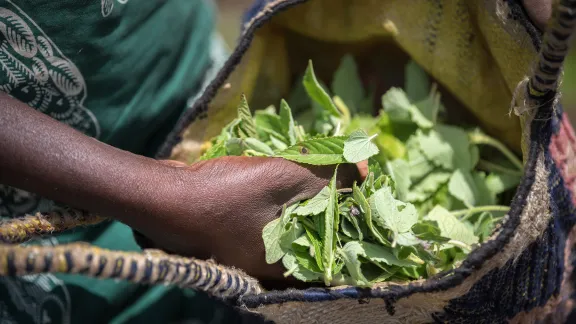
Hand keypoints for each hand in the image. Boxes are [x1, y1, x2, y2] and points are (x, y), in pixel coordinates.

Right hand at [130, 156, 361, 281]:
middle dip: (336, 205)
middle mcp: (273, 266)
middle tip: (348, 176)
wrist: (163, 197)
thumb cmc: (223, 195)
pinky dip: (288, 199)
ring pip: (298, 223)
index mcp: (288, 266)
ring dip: (312, 198)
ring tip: (326, 172)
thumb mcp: (282, 179)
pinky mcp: (242, 234)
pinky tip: (293, 177)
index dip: (355, 218)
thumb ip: (326, 175)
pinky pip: (277, 218)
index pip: (338, 248)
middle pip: (319, 235)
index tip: (366, 191)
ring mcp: (255, 251)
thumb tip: (364, 168)